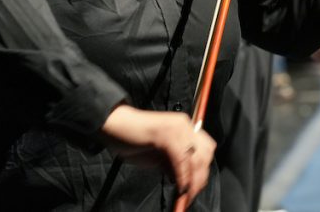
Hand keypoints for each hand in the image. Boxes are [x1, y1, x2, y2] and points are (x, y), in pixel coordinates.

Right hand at [100, 105, 215, 203]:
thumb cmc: (132, 139)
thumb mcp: (157, 156)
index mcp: (184, 127)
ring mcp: (177, 129)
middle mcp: (185, 125)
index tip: (196, 187)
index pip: (206, 148)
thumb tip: (184, 181)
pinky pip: (181, 161)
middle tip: (191, 195)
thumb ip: (172, 165)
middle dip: (201, 178)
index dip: (203, 169)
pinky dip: (182, 177)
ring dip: (193, 181)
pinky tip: (179, 187)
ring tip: (185, 195)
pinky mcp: (166, 135)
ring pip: (196, 159)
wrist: (113, 124)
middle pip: (206, 154)